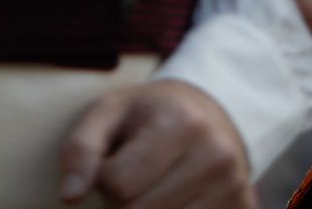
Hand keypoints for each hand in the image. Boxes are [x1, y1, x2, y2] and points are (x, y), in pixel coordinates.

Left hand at [58, 80, 251, 207]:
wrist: (211, 114)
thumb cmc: (149, 115)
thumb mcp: (109, 113)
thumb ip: (80, 149)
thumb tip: (70, 196)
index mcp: (183, 123)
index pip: (118, 184)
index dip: (102, 179)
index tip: (114, 161)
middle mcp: (216, 156)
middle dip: (120, 204)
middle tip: (133, 178)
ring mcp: (233, 187)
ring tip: (153, 188)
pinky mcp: (242, 207)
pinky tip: (172, 201)